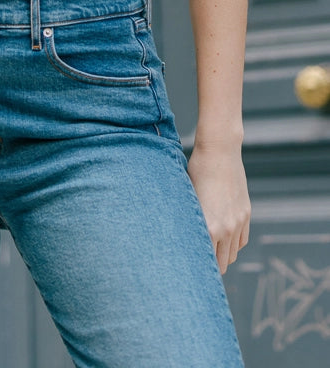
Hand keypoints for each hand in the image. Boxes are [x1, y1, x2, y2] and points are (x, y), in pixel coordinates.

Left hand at [187, 142, 250, 273]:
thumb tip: (180, 238)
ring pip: (232, 254)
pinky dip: (233, 244)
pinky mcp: (246, 214)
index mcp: (208, 226)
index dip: (196, 268)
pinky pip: (242, 240)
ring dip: (222, 256)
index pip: (204, 260)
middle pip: (221, 263)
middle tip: (197, 267)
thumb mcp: (187, 196)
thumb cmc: (195, 171)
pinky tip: (222, 239)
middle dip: (210, 267)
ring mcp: (238, 222)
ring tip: (209, 253)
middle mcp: (226, 228)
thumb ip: (188, 220)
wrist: (220, 151)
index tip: (187, 274)